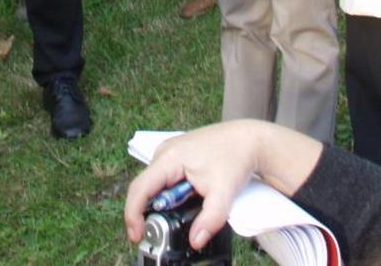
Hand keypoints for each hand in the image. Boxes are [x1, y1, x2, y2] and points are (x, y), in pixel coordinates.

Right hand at [125, 122, 263, 249]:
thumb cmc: (235, 158)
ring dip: (161, 202)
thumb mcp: (224, 193)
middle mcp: (164, 152)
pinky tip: (184, 199)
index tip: (137, 234)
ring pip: (155, 182)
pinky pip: (164, 177)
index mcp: (169, 158)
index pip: (140, 188)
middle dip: (149, 211)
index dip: (133, 213)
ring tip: (179, 214)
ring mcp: (169, 151)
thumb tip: (195, 241)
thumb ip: (209, 220)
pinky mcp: (176, 153)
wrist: (247, 139)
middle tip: (161, 231)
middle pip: (145, 187)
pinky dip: (169, 192)